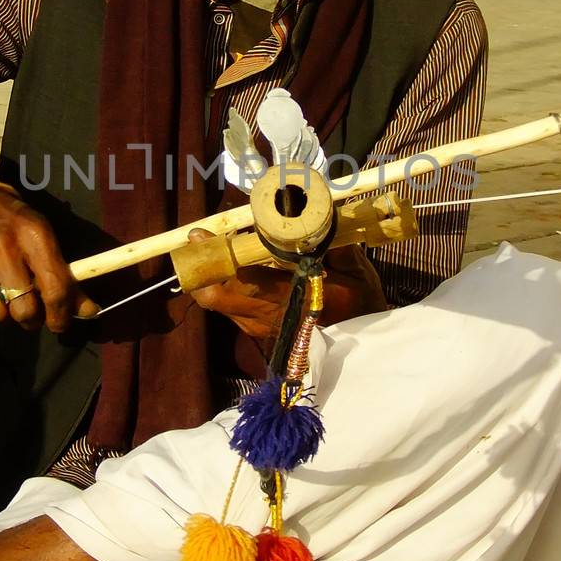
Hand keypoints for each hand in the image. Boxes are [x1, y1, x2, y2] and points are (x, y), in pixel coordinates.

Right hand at [0, 191, 96, 332]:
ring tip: (3, 299)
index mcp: (33, 236)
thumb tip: (91, 312)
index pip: (55, 288)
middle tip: (29, 311)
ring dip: (3, 315)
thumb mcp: (44, 238)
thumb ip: (66, 277)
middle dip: (31, 318)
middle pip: (24, 308)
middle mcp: (3, 248)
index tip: (59, 324)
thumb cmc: (14, 224)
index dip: (61, 315)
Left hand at [189, 234, 388, 344]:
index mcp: (292, 299)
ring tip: (212, 248)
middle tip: (199, 240)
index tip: (200, 235)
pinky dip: (226, 287)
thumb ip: (331, 242)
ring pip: (219, 302)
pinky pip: (231, 307)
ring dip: (211, 276)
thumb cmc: (360, 306)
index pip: (242, 280)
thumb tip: (312, 209)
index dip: (216, 257)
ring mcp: (259, 327)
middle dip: (201, 268)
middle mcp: (267, 317)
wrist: (361, 350)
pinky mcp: (258, 331)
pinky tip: (234, 268)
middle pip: (216, 296)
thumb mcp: (354, 270)